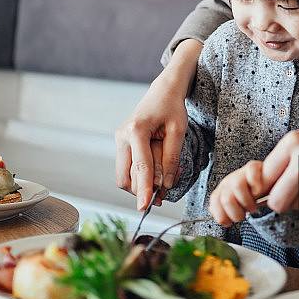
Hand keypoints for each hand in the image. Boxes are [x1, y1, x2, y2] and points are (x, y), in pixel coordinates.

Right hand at [115, 39, 201, 209]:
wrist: (162, 91)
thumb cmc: (172, 107)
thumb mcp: (178, 130)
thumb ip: (171, 158)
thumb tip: (165, 184)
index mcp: (136, 130)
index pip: (140, 167)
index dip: (143, 189)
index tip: (145, 207)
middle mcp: (122, 137)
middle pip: (126, 178)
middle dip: (144, 188)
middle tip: (169, 186)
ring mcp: (120, 141)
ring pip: (126, 176)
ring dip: (145, 182)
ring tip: (170, 173)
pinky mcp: (123, 145)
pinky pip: (130, 169)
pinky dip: (144, 174)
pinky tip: (162, 167)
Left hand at [209, 161, 264, 224]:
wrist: (265, 183)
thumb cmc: (251, 197)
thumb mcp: (236, 207)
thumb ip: (226, 213)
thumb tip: (223, 221)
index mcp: (222, 192)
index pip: (214, 204)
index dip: (222, 216)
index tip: (230, 222)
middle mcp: (229, 182)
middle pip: (226, 199)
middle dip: (237, 213)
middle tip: (244, 213)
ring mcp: (240, 173)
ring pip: (237, 186)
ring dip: (247, 201)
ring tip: (253, 206)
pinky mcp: (254, 167)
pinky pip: (251, 172)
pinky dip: (256, 184)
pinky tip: (258, 191)